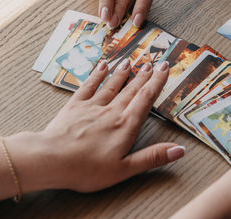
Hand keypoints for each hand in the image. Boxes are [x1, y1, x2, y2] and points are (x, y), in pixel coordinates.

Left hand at [1, 59, 183, 197]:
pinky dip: (97, 75)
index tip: (164, 69)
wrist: (50, 160)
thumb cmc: (87, 169)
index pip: (146, 99)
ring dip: (123, 73)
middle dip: (144, 75)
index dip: (157, 82)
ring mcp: (93, 106)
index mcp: (126, 125)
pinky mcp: (75, 106)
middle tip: (154, 62)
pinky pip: (89, 86)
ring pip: (112, 85)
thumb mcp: (125, 169)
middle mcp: (112, 111)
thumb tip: (180, 150)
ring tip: (132, 61)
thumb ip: (153, 157)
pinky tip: (103, 66)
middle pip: (132, 89)